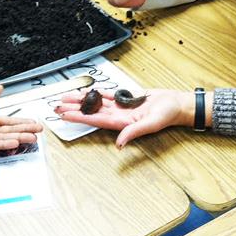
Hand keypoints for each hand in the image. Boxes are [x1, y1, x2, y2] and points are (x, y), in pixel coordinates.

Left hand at [0, 85, 43, 150]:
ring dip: (19, 137)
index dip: (21, 122)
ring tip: (32, 138)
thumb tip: (0, 87)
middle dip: (25, 130)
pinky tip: (15, 143)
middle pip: (10, 130)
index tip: (33, 122)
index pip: (8, 121)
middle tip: (38, 131)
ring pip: (4, 137)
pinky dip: (4, 144)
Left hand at [54, 88, 191, 147]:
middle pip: (91, 112)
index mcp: (122, 124)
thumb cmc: (167, 115)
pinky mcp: (127, 98)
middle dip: (74, 109)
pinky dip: (97, 93)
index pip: (95, 121)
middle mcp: (119, 116)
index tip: (65, 116)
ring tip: (66, 98)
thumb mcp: (151, 125)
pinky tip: (87, 91)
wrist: (177, 104)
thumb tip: (120, 144)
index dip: (79, 118)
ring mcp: (122, 107)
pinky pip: (109, 95)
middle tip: (58, 107)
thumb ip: (134, 133)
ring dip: (82, 101)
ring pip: (97, 103)